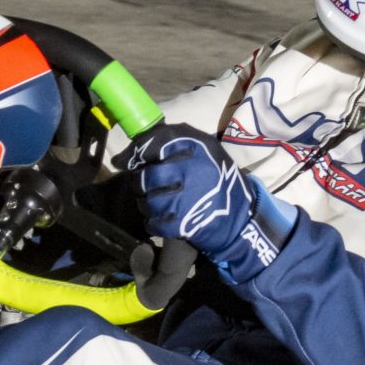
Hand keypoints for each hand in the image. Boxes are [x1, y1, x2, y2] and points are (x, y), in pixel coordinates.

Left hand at [127, 124, 287, 282]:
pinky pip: (152, 223)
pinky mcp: (183, 223)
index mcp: (198, 147)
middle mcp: (191, 169)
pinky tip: (163, 219)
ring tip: (158, 203)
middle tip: (145, 186)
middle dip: (139, 182)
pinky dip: (153, 223)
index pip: (155, 141)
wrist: (241, 219)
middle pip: (146, 176)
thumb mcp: (206, 151)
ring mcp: (186, 198)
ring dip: (146, 204)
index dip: (135, 151)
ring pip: (147, 201)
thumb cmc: (219, 180)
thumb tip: (125, 155)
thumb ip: (171, 143)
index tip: (123, 160)